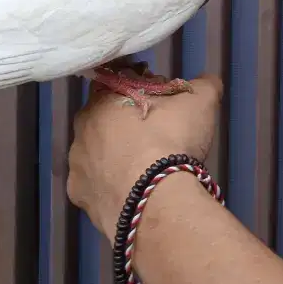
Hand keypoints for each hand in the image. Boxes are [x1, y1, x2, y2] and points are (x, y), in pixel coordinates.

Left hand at [67, 73, 222, 239]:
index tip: (163, 104)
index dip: (143, 91)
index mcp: (102, 98)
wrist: (156, 203)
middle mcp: (80, 129)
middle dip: (127, 124)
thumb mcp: (201, 101)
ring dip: (118, 157)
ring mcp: (76, 167)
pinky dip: (114, 187)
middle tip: (157, 136)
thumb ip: (203, 84)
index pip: (119, 84)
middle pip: (106, 120)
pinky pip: (97, 187)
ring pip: (98, 155)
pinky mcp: (80, 199)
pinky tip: (135, 191)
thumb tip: (206, 80)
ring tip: (147, 169)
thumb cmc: (172, 140)